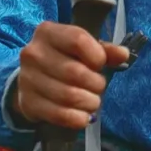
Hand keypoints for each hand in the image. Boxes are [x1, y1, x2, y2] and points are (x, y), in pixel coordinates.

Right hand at [15, 20, 130, 128]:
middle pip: (75, 72)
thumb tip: (123, 55)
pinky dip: (77, 118)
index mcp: (48, 32)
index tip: (100, 64)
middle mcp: (34, 53)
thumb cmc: (63, 58)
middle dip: (95, 83)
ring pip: (68, 95)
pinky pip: (58, 114)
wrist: (31, 79)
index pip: (78, 40)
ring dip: (89, 102)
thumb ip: (104, 50)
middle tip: (99, 86)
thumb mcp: (82, 48)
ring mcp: (27, 79)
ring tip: (93, 101)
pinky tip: (84, 116)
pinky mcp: (28, 103)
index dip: (97, 56)